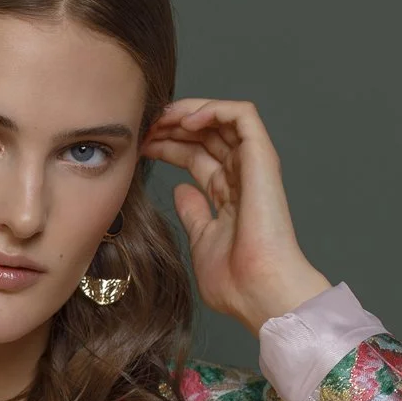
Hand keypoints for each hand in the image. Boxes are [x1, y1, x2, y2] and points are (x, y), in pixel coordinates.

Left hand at [145, 98, 332, 333]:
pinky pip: (242, 116)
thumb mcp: (201, 240)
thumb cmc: (235, 280)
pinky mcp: (262, 158)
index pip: (197, 156)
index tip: (140, 147)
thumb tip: (182, 191)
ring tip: (161, 119)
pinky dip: (213, 109)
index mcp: (229, 195)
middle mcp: (242, 177)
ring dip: (188, 112)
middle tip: (143, 125)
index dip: (168, 145)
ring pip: (223, 119)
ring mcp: (253, 166)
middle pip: (206, 135)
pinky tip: (185, 121)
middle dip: (172, 125)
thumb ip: (194, 213)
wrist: (258, 291)